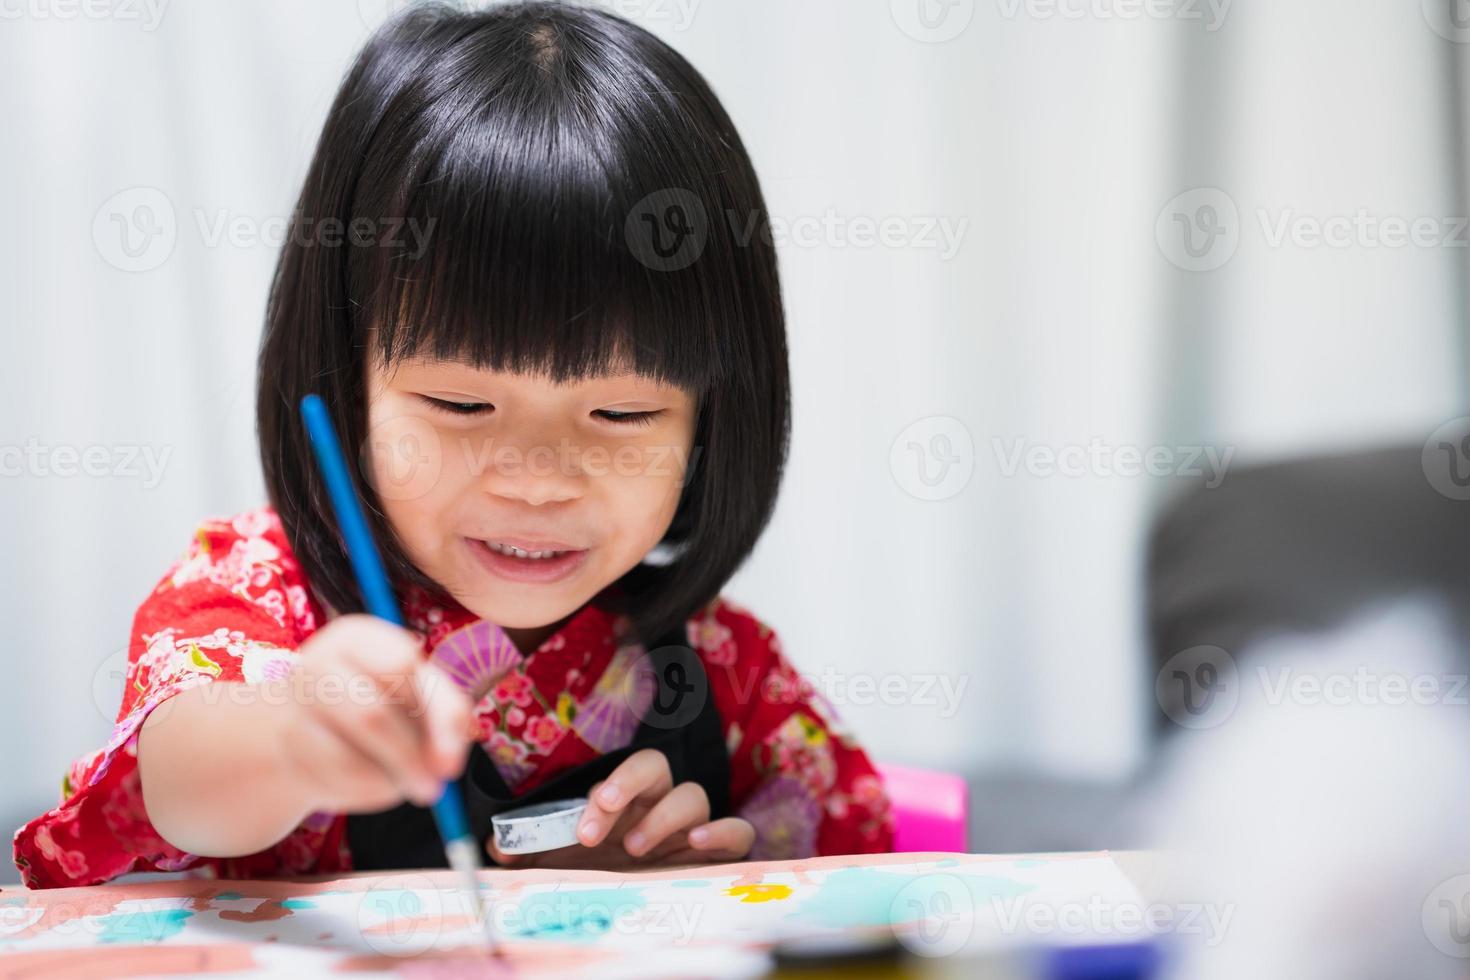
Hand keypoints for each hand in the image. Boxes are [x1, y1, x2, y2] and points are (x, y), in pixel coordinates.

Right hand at [278, 614, 473, 812]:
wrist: (314, 731)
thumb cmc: (384, 702)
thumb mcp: (424, 696)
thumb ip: (448, 717)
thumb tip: (446, 766)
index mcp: (356, 636)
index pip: (401, 665)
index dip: (426, 703)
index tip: (428, 719)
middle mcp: (317, 662)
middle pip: (372, 715)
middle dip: (410, 755)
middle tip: (434, 782)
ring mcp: (294, 708)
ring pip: (349, 757)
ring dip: (391, 776)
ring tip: (404, 778)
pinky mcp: (288, 751)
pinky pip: (337, 779)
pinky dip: (370, 789)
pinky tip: (373, 780)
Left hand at [487, 748, 754, 868]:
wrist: (634, 919)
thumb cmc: (600, 880)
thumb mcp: (562, 866)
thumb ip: (532, 851)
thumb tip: (495, 844)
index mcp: (629, 802)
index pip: (628, 772)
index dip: (612, 786)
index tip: (586, 818)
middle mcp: (660, 807)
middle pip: (658, 768)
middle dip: (628, 786)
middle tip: (598, 821)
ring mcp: (692, 830)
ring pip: (694, 795)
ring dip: (664, 816)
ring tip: (635, 849)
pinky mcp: (720, 856)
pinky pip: (738, 832)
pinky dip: (722, 831)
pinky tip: (696, 845)